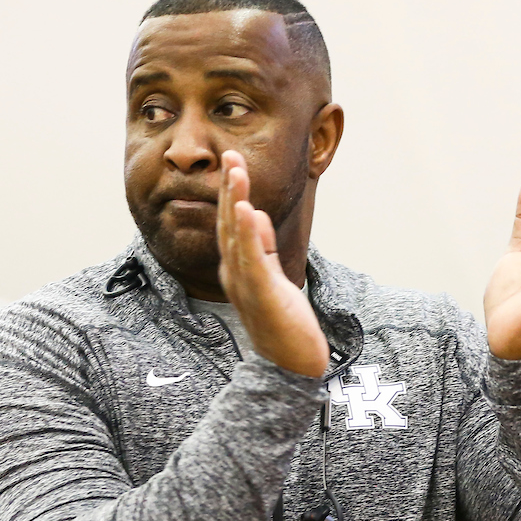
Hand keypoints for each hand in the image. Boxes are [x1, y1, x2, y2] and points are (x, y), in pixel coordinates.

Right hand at [216, 150, 328, 377]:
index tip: (233, 162)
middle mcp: (236, 274)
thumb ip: (262, 247)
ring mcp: (246, 285)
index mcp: (238, 268)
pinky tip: (247, 211)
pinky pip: (253, 260)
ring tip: (236, 172)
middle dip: (230, 188)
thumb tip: (257, 215)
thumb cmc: (282, 324)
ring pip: (237, 237)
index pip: (232, 224)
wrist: (291, 365)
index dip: (232, 192)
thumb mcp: (273, 277)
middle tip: (229, 155)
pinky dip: (248, 234)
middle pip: (229, 224)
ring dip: (236, 202)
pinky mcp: (263, 296)